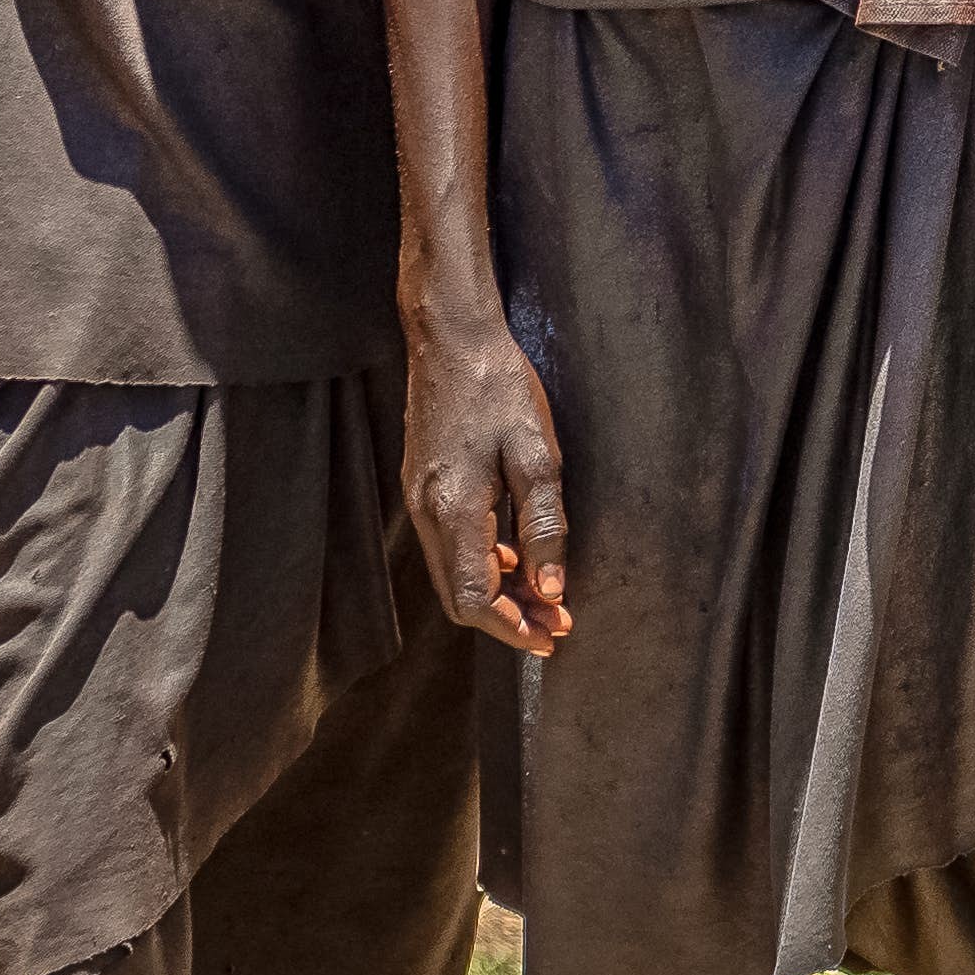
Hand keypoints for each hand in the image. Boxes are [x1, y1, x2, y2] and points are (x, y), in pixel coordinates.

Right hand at [406, 301, 571, 653]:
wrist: (451, 338)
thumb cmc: (500, 388)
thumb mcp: (538, 455)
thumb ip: (545, 526)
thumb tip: (550, 589)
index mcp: (454, 510)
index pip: (476, 600)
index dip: (514, 628)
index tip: (552, 636)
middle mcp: (427, 514)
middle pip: (459, 597)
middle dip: (508, 618)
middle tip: (555, 621)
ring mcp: (418, 501)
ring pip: (452, 574)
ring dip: (496, 593)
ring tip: (544, 594)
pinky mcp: (421, 487)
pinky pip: (446, 547)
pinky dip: (480, 564)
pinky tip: (513, 554)